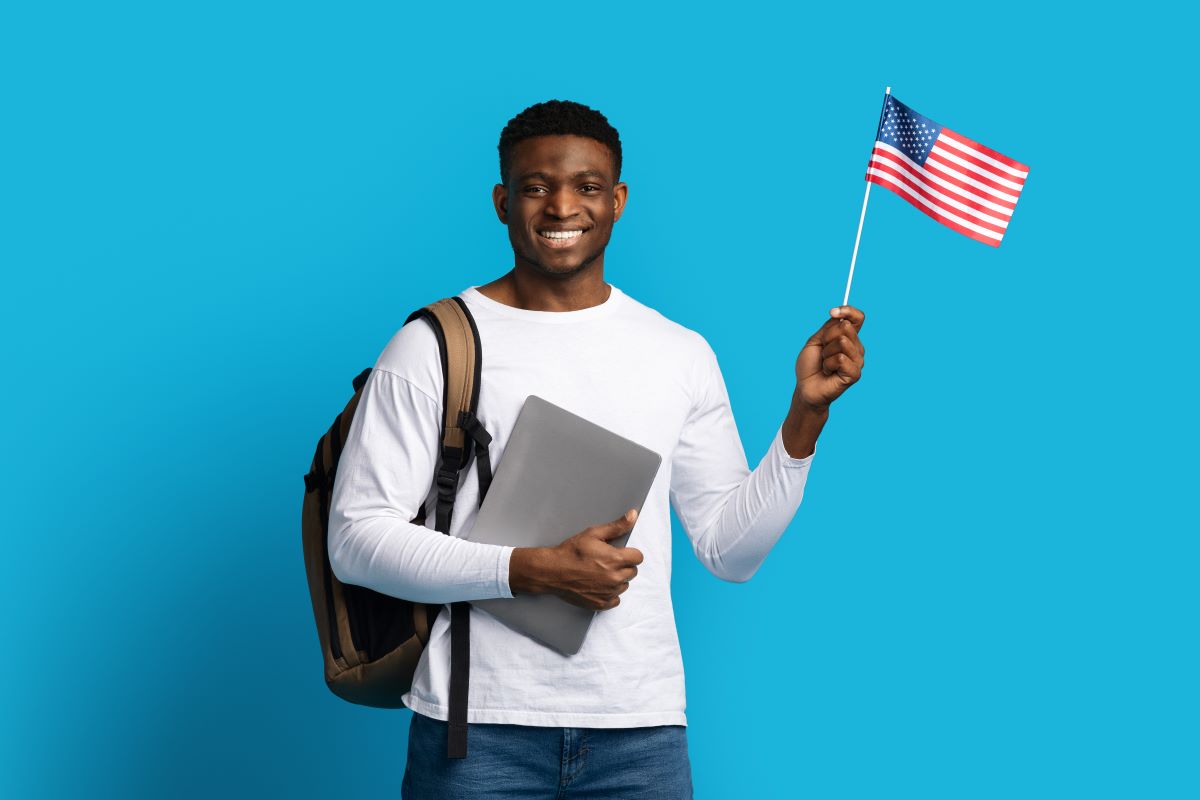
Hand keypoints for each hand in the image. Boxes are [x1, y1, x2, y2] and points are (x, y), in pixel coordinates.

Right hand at [508, 509, 643, 610]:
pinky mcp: (601, 603)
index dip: (630, 553)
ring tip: (601, 572)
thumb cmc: (571, 552)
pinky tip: (599, 585)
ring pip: (624, 585)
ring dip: (617, 579)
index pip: (638, 558)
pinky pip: (616, 599)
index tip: (621, 553)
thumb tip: (633, 515)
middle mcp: (615, 577)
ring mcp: (608, 592)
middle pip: (632, 572)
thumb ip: (616, 526)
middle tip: (607, 561)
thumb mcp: (593, 534)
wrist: (553, 571)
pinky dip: (610, 593)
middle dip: (623, 566)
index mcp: (615, 559)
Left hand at [795, 305, 865, 410]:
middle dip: (827, 338)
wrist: (805, 388)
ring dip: (826, 353)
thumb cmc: (810, 366)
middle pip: (845, 327)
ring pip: (842, 342)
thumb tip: (840, 315)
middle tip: (822, 352)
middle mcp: (857, 348)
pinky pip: (840, 358)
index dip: (848, 311)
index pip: (858, 318)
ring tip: (825, 363)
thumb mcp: (816, 341)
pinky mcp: (855, 373)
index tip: (832, 312)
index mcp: (849, 337)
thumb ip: (829, 327)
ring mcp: (858, 361)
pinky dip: (828, 364)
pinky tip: (828, 372)